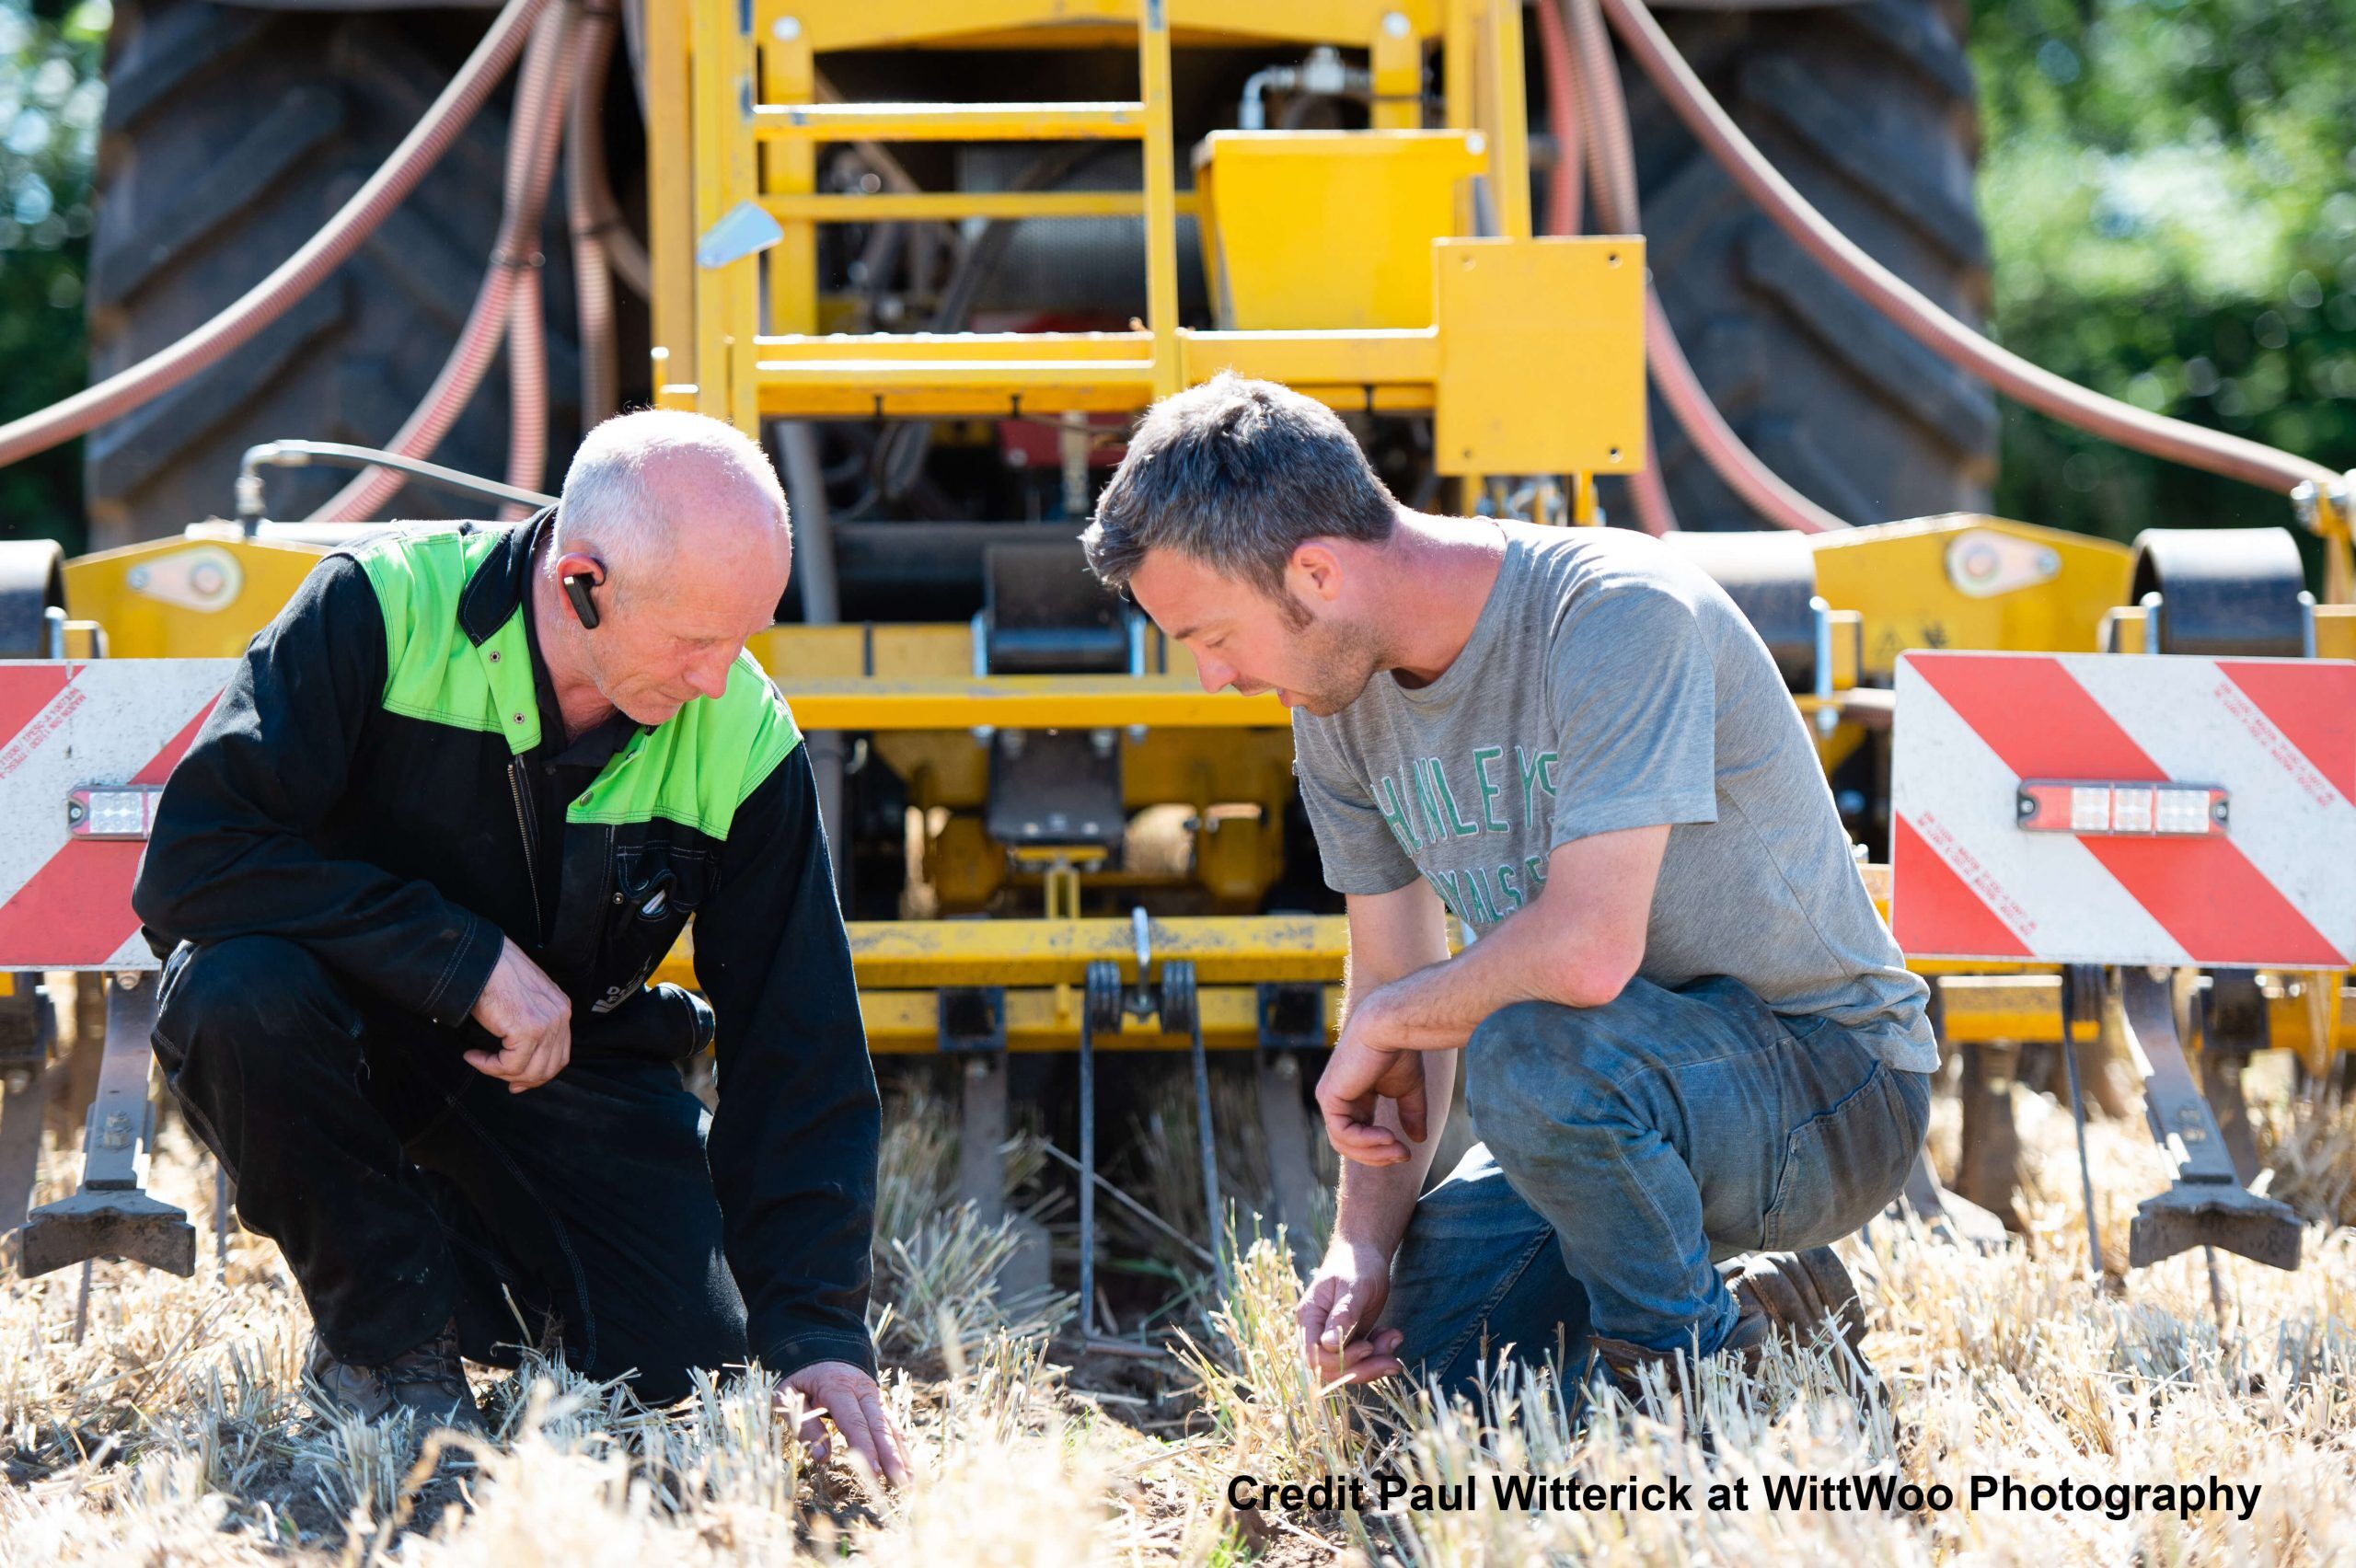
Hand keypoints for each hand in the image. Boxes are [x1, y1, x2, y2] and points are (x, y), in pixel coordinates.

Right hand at [465, 938, 572, 1092]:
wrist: (479, 959)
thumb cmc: (493, 975)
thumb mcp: (523, 1001)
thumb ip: (530, 1026)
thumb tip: (521, 1063)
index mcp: (561, 1008)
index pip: (560, 1055)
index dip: (539, 1074)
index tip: (517, 1082)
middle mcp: (560, 1016)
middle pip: (549, 1067)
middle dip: (523, 1080)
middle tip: (501, 1079)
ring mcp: (546, 1024)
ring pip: (529, 1071)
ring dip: (501, 1072)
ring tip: (480, 1061)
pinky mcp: (528, 1030)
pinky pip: (509, 1065)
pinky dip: (488, 1067)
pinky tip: (473, 1056)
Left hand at [777, 1360, 913, 1487]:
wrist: (819, 1345)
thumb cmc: (800, 1375)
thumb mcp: (788, 1395)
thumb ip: (805, 1426)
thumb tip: (823, 1458)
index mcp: (837, 1387)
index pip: (854, 1423)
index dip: (865, 1448)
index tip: (874, 1473)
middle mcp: (862, 1390)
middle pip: (880, 1427)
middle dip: (892, 1457)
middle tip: (902, 1485)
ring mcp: (874, 1396)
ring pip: (892, 1427)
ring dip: (902, 1455)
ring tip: (910, 1483)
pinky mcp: (878, 1403)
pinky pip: (892, 1425)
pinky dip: (901, 1446)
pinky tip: (908, 1467)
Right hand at [1296, 1238, 1403, 1385]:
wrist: (1365, 1252)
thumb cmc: (1356, 1264)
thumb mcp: (1353, 1288)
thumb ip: (1342, 1316)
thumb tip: (1329, 1345)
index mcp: (1309, 1318)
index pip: (1315, 1357)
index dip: (1341, 1361)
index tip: (1368, 1346)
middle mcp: (1316, 1333)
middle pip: (1332, 1370)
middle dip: (1364, 1369)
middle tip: (1394, 1361)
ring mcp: (1333, 1339)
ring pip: (1349, 1369)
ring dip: (1376, 1363)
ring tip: (1395, 1338)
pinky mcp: (1349, 1340)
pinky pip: (1362, 1360)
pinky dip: (1380, 1354)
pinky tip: (1392, 1335)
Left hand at [1314, 1026, 1429, 1166]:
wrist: (1391, 1027)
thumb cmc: (1400, 1050)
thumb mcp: (1408, 1089)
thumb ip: (1410, 1114)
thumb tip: (1418, 1140)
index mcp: (1354, 1097)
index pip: (1358, 1136)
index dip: (1380, 1149)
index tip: (1406, 1152)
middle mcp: (1338, 1098)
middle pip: (1348, 1144)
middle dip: (1377, 1155)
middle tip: (1403, 1156)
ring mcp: (1330, 1098)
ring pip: (1343, 1143)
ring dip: (1374, 1152)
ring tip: (1399, 1150)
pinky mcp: (1329, 1097)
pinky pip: (1343, 1133)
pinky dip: (1366, 1141)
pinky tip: (1389, 1137)